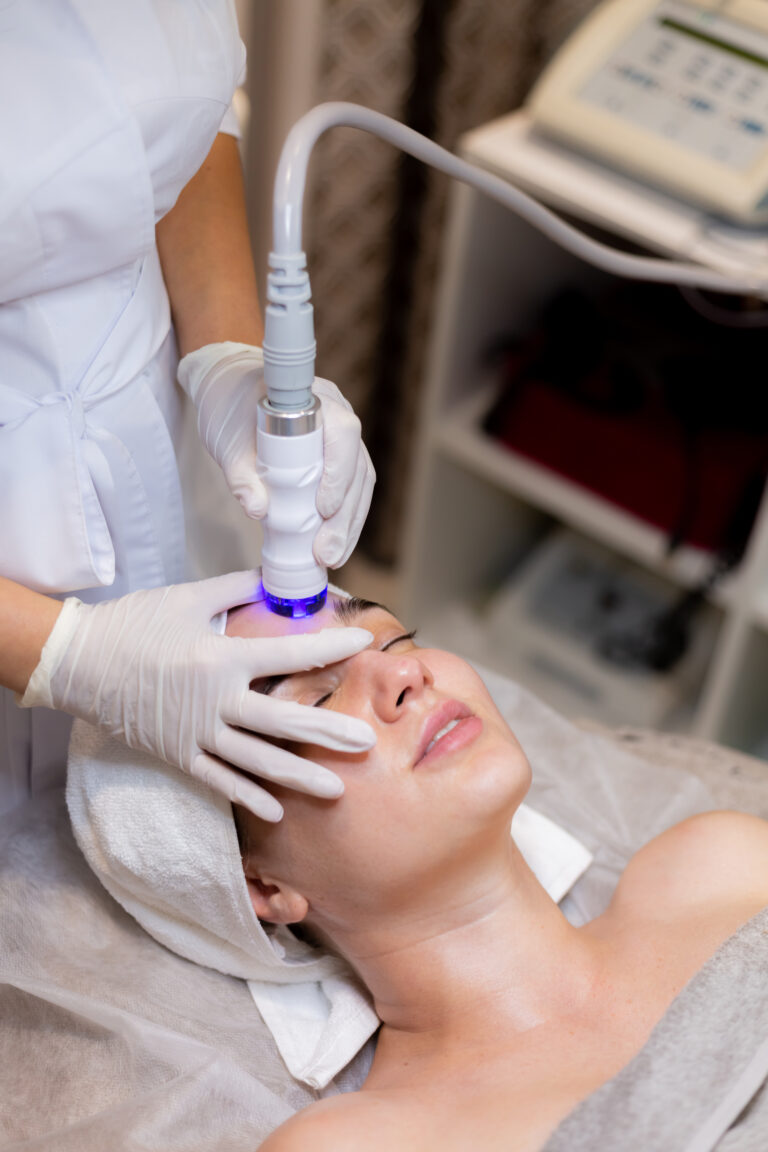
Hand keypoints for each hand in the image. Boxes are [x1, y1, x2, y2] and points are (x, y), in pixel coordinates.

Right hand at [20, 570, 374, 820]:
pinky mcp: (178, 754)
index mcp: (221, 657)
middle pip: (283, 721)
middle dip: (329, 733)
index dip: (329, 649)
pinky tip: (277, 810)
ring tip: (337, 788)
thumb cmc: (134, 623)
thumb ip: (236, 588)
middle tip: (368, 742)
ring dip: (300, 775)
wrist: (78, 661)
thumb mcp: (188, 598)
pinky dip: (248, 797)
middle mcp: (215, 700)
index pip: (289, 654)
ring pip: (257, 761)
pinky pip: (219, 781)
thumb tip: (274, 577)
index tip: (362, 644)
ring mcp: (197, 733)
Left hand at [177, 342, 374, 567]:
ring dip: (349, 525)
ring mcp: (342, 439)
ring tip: (332, 558)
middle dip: (345, 517)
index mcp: (316, 400)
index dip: (339, 473)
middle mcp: (339, 416)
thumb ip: (240, 475)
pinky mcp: (337, 458)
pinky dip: (344, 520)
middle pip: (358, 468)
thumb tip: (258, 510)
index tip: (323, 509)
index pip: (343, 434)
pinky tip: (334, 546)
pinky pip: (351, 490)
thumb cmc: (230, 408)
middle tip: (327, 554)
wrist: (230, 390)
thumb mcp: (228, 442)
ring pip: (360, 484)